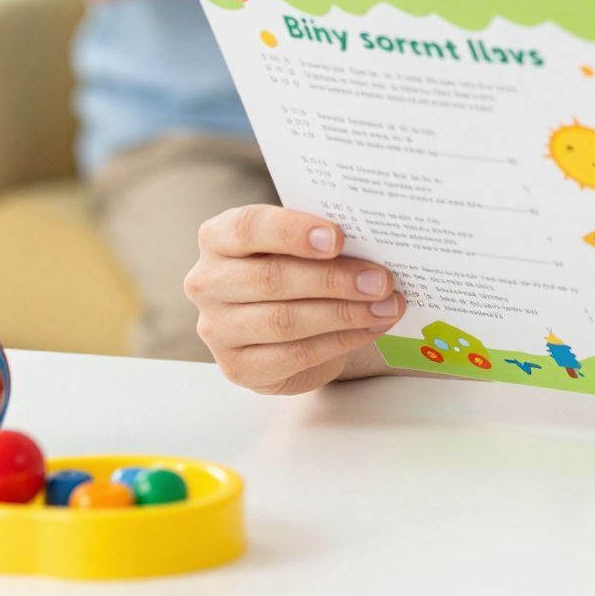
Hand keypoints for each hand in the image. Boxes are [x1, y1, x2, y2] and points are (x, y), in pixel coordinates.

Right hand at [184, 206, 405, 394]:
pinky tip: (371, 328)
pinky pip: (294, 355)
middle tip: (381, 280)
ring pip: (284, 321)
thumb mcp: (302, 243)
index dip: (293, 231)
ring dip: (344, 314)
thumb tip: (375, 241)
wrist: (289, 321)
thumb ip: (322, 237)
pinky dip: (341, 341)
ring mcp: (217, 329)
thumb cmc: (297, 266)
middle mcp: (208, 282)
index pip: (248, 228)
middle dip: (333, 279)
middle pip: (271, 279)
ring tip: (386, 306)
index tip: (337, 238)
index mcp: (218, 238)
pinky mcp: (238, 368)